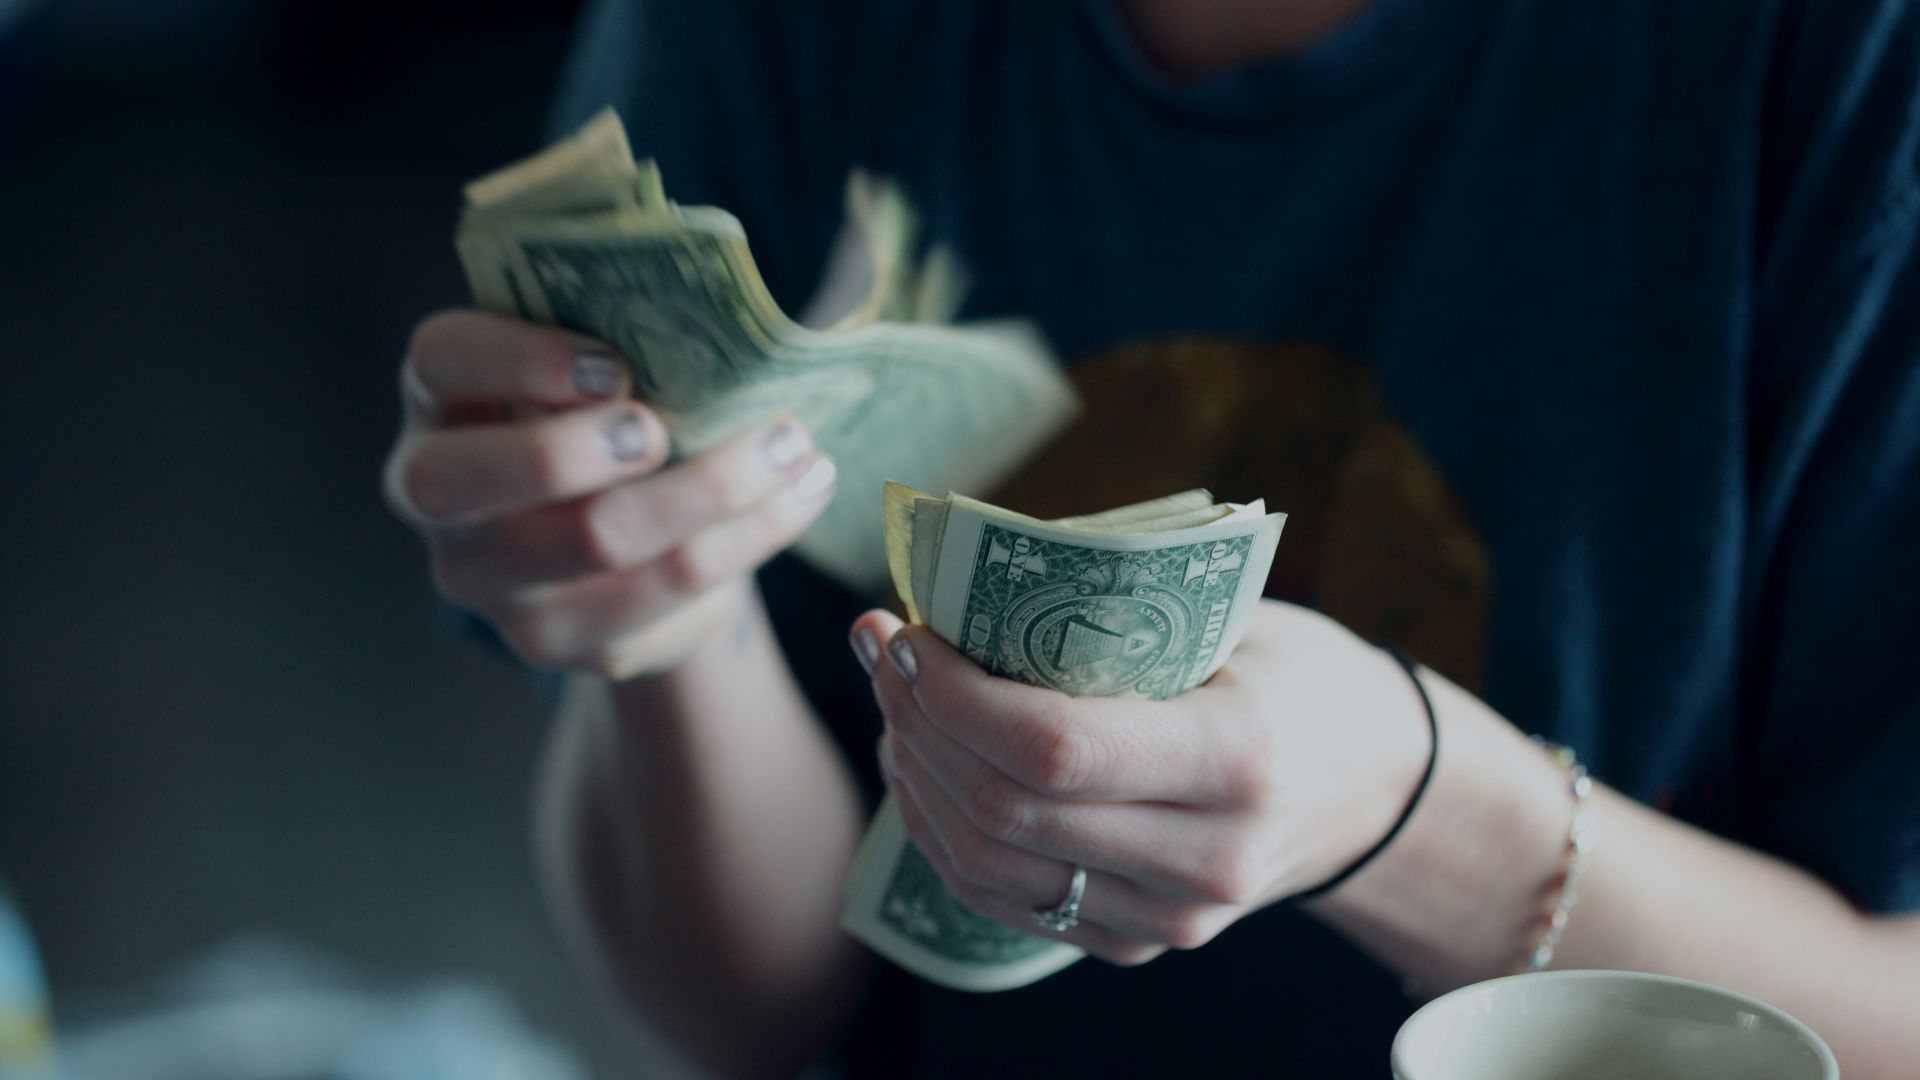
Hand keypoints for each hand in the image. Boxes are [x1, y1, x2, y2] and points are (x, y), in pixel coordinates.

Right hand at [384, 310, 836, 677]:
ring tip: (793, 444)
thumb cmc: (609, 415)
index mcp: (441, 399)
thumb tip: (719, 309)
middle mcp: (437, 496)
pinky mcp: (563, 640)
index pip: (441, 361)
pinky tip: (800, 494)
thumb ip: (620, 331)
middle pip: (470, 480)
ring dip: (712, 487)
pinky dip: (750, 536)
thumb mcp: (595, 365)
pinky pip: (666, 593)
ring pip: (596, 541)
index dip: (518, 359)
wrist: (628, 537)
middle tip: (664, 429)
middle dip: (577, 448)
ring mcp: (492, 582)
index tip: (615, 366)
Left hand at [851, 600, 1431, 965]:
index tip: (907, 631)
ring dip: (916, 776)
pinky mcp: (1139, 943)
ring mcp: (1171, 917)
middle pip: (1005, 811)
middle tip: (881, 648)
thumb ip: (1115, 612)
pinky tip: (923, 763)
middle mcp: (1206, 858)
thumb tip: (962, 581)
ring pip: (987, 866)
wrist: (1374, 788)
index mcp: (1237, 758)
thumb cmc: (1298, 676)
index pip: (1054, 748)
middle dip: (917, 722)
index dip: (954, 694)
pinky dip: (943, 830)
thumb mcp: (1236, 620)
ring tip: (894, 700)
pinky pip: (1004, 900)